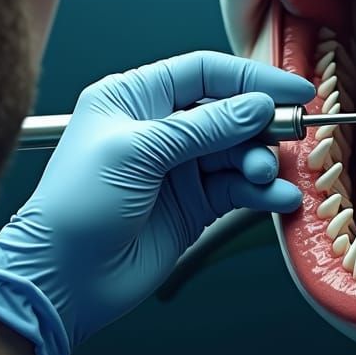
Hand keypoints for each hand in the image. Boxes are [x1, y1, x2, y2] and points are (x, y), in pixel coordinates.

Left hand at [0, 51, 312, 354]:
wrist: (62, 282)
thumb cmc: (76, 206)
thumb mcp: (138, 152)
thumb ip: (204, 126)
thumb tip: (257, 105)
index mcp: (136, 98)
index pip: (205, 72)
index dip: (252, 78)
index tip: (294, 89)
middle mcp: (161, 128)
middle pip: (230, 111)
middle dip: (262, 123)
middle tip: (291, 134)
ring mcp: (181, 168)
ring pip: (241, 151)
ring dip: (262, 161)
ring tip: (266, 176)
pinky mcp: (196, 204)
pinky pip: (241, 189)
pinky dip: (262, 192)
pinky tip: (277, 198)